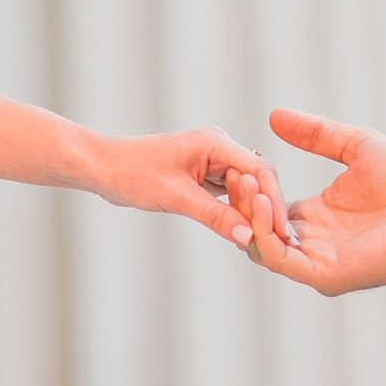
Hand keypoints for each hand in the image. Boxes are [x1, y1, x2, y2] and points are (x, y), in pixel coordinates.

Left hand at [91, 127, 291, 252]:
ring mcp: (210, 161)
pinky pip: (228, 195)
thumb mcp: (176, 197)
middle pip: (256, 181)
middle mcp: (217, 148)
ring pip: (243, 190)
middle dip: (266, 210)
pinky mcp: (202, 175)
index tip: (284, 232)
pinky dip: (234, 212)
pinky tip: (240, 231)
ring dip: (250, 213)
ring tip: (263, 241)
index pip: (260, 171)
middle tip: (279, 243)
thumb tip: (249, 236)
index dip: (274, 202)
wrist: (101, 167)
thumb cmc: (131, 173)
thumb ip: (215, 216)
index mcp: (215, 142)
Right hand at [224, 107, 385, 294]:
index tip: (240, 161)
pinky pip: (282, 260)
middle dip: (242, 202)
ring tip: (249, 182)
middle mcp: (313, 243)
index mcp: (315, 218)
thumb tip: (274, 115)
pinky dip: (266, 235)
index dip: (249, 188)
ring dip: (250, 215)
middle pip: (256, 229)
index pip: (265, 208)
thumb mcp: (355, 146)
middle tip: (236, 172)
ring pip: (262, 246)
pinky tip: (268, 202)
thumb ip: (315, 134)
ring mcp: (317, 262)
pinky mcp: (327, 274)